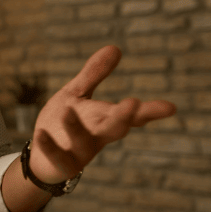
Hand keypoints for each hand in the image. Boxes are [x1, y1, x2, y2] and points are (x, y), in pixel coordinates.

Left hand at [29, 46, 175, 182]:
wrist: (42, 159)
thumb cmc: (63, 123)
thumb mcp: (77, 94)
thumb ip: (94, 74)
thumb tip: (115, 48)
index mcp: (104, 119)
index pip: (131, 115)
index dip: (150, 111)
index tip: (170, 107)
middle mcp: (96, 137)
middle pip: (114, 129)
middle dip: (123, 117)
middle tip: (134, 104)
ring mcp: (79, 152)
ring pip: (83, 142)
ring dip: (76, 128)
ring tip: (67, 111)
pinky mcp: (59, 163)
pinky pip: (55, 157)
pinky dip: (48, 146)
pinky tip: (40, 135)